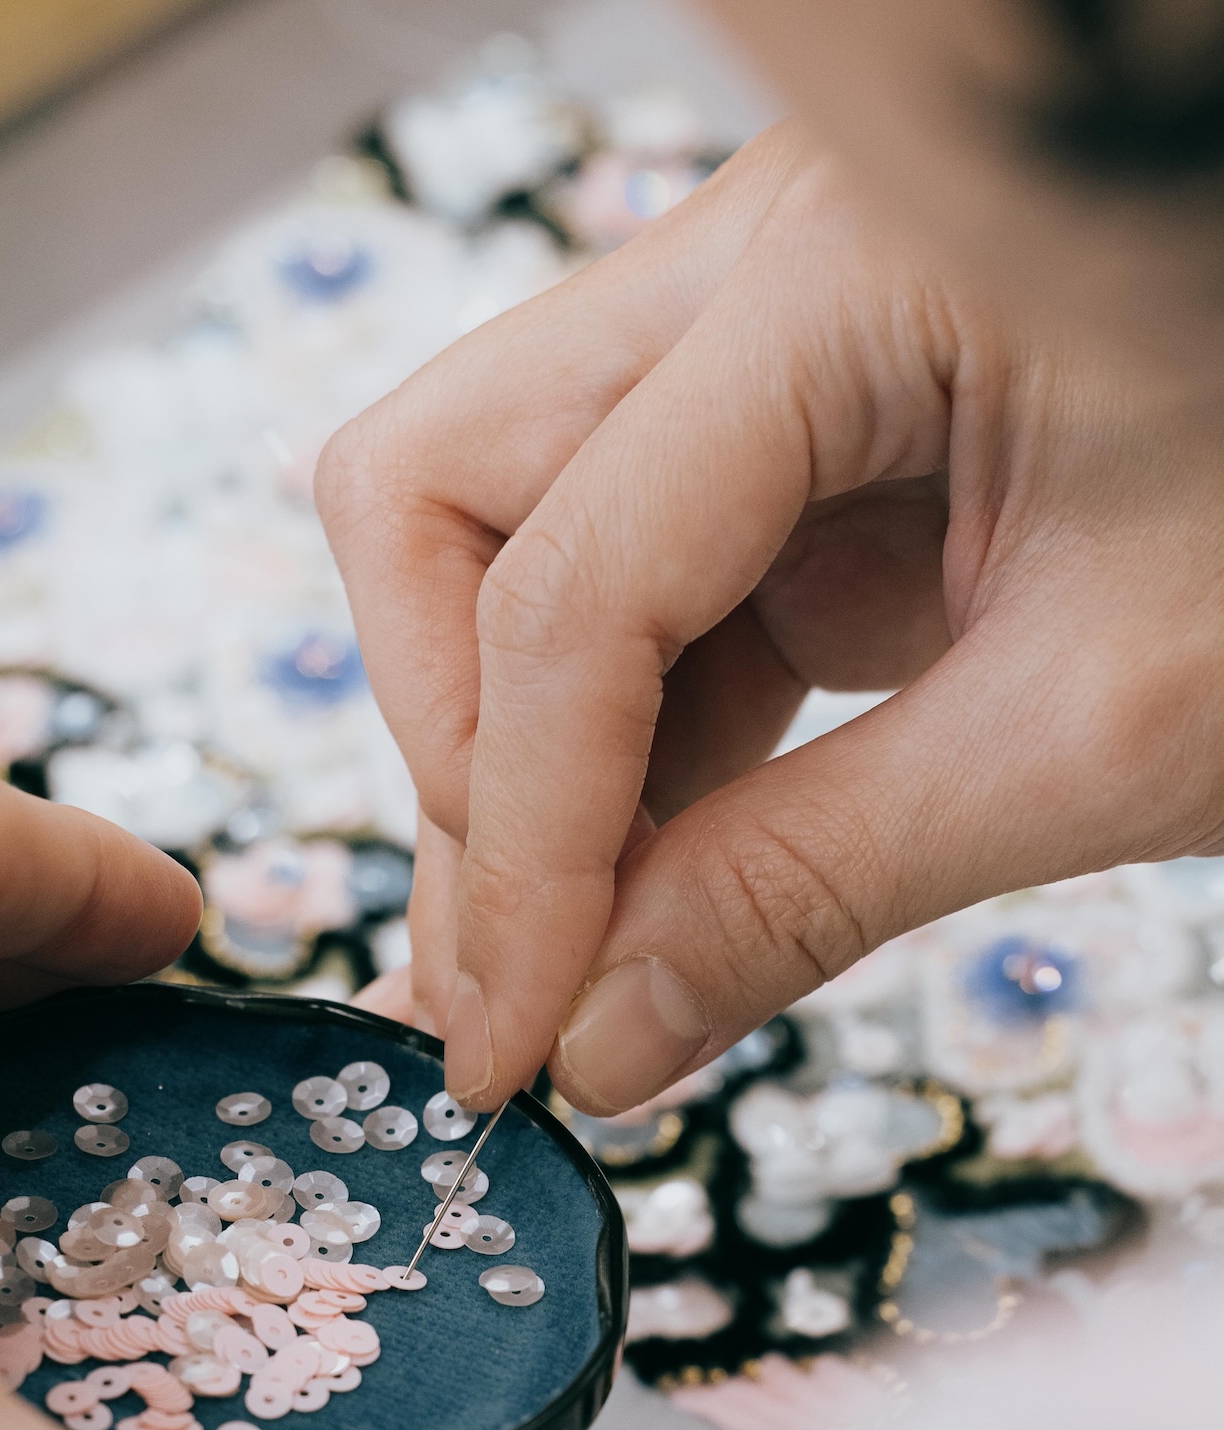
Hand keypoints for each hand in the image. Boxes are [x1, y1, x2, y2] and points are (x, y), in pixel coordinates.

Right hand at [318, 121, 1223, 1112]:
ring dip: (523, 771)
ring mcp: (770, 352)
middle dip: (456, 754)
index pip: (567, 582)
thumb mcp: (1098, 733)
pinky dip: (625, 758)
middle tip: (509, 977)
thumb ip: (818, 884)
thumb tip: (600, 1040)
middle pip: (446, 494)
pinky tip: (649, 896)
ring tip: (569, 972)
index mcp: (847, 282)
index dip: (520, 841)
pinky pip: (635, 596)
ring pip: (512, 545)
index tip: (515, 1036)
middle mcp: (764, 274)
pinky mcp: (802, 447)